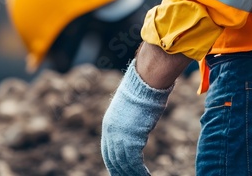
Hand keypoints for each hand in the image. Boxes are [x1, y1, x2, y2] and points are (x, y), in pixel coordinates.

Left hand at [101, 60, 172, 174]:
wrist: (144, 85)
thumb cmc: (142, 92)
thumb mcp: (130, 109)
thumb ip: (129, 120)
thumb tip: (135, 123)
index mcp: (109, 125)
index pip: (107, 151)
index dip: (113, 163)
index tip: (118, 172)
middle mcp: (111, 133)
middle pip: (113, 160)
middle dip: (120, 172)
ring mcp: (120, 137)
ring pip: (123, 164)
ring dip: (131, 175)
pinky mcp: (131, 140)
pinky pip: (134, 163)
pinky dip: (139, 172)